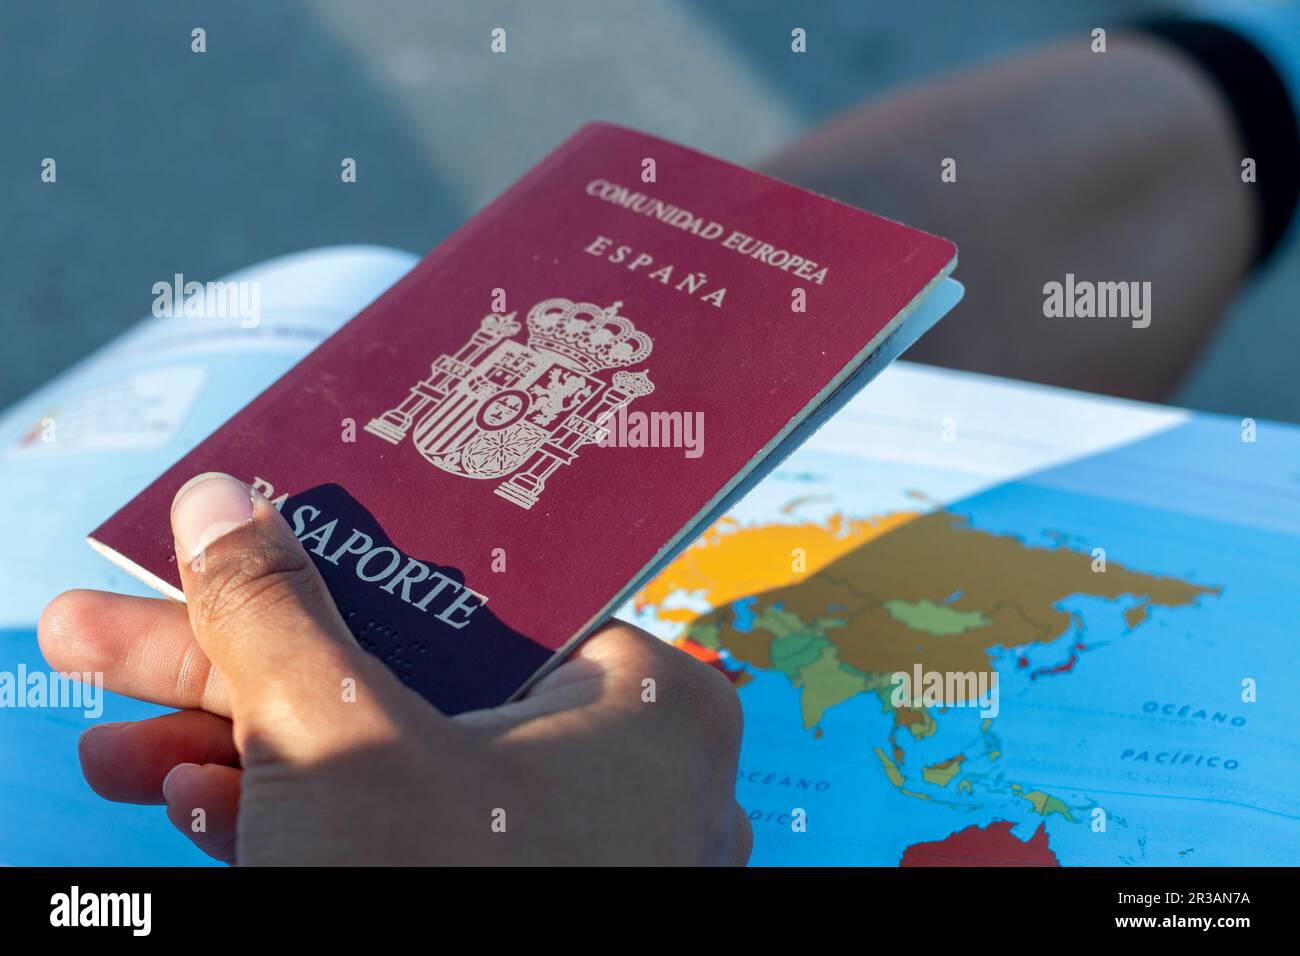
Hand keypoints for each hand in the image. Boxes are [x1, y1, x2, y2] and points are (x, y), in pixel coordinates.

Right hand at [39, 473, 751, 864]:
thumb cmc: (440, 899)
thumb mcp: (344, 745)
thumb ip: (281, 616)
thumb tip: (222, 506)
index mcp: (643, 700)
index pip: (470, 592)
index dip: (331, 564)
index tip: (238, 547)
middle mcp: (626, 772)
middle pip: (408, 682)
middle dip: (242, 668)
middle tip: (119, 633)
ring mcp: (574, 853)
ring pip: (397, 769)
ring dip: (250, 754)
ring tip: (120, 742)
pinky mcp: (513, 902)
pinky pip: (410, 844)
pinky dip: (310, 826)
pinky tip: (195, 805)